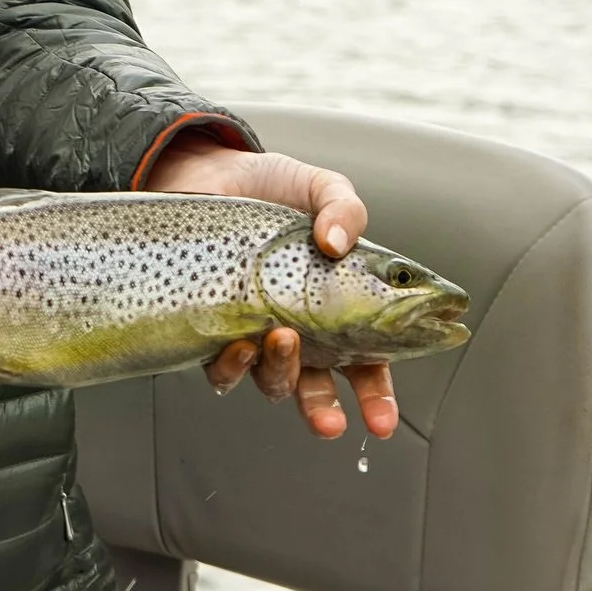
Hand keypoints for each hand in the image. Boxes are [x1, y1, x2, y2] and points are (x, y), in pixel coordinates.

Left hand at [145, 135, 397, 441]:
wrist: (209, 169)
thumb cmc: (272, 185)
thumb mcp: (321, 188)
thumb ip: (345, 210)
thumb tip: (337, 243)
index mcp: (337, 307)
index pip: (366, 362)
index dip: (377, 396)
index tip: (382, 419)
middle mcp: (298, 328)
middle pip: (318, 386)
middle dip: (326, 411)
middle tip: (332, 421)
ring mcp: (255, 329)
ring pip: (271, 380)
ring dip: (281, 374)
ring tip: (284, 340)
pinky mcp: (212, 324)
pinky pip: (220, 365)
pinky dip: (231, 365)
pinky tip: (240, 345)